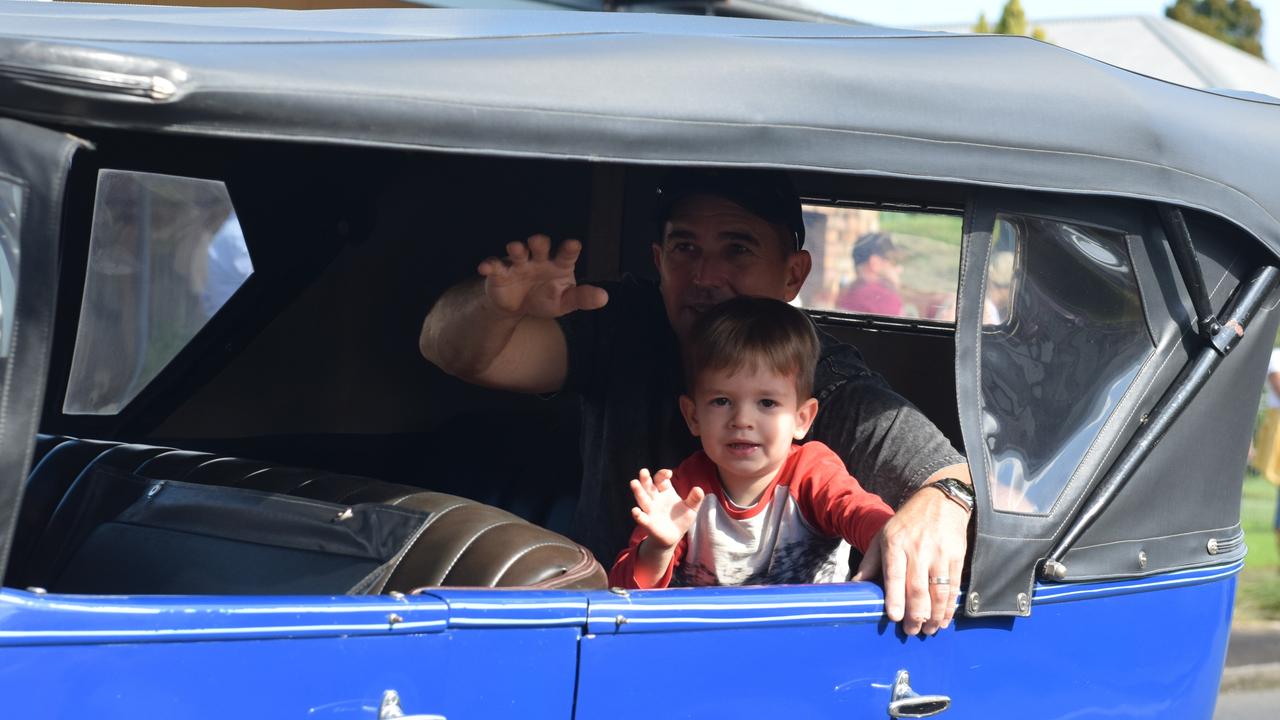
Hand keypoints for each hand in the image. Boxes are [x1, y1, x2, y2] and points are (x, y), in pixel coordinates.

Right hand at [477, 234, 606, 318]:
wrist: (518, 306)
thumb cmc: (546, 297)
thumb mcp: (565, 301)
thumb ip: (583, 298)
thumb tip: (604, 297)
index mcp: (558, 264)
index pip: (566, 253)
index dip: (569, 248)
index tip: (573, 244)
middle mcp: (539, 259)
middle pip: (540, 247)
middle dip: (539, 242)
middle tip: (539, 241)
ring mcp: (519, 264)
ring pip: (517, 252)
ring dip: (516, 249)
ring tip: (516, 248)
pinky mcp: (500, 272)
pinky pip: (494, 266)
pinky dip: (489, 265)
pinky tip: (485, 267)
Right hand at [630, 468, 704, 548]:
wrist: (674, 536)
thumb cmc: (681, 519)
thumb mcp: (691, 509)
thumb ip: (695, 499)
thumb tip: (699, 489)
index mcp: (665, 492)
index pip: (661, 479)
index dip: (663, 474)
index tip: (668, 473)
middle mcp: (655, 499)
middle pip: (649, 487)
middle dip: (645, 479)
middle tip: (643, 471)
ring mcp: (650, 510)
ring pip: (642, 499)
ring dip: (638, 491)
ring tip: (633, 483)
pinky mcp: (648, 523)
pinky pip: (642, 518)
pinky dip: (638, 515)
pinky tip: (635, 511)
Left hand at [853, 468, 969, 634]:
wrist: (940, 502)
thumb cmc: (906, 524)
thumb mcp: (883, 536)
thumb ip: (870, 563)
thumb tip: (855, 586)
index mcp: (895, 544)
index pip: (895, 574)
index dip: (895, 597)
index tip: (894, 617)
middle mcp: (918, 549)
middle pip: (918, 588)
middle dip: (915, 614)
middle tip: (911, 631)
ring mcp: (939, 554)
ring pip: (938, 591)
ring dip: (934, 615)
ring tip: (928, 630)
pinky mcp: (956, 557)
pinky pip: (954, 586)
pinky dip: (949, 606)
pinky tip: (944, 619)